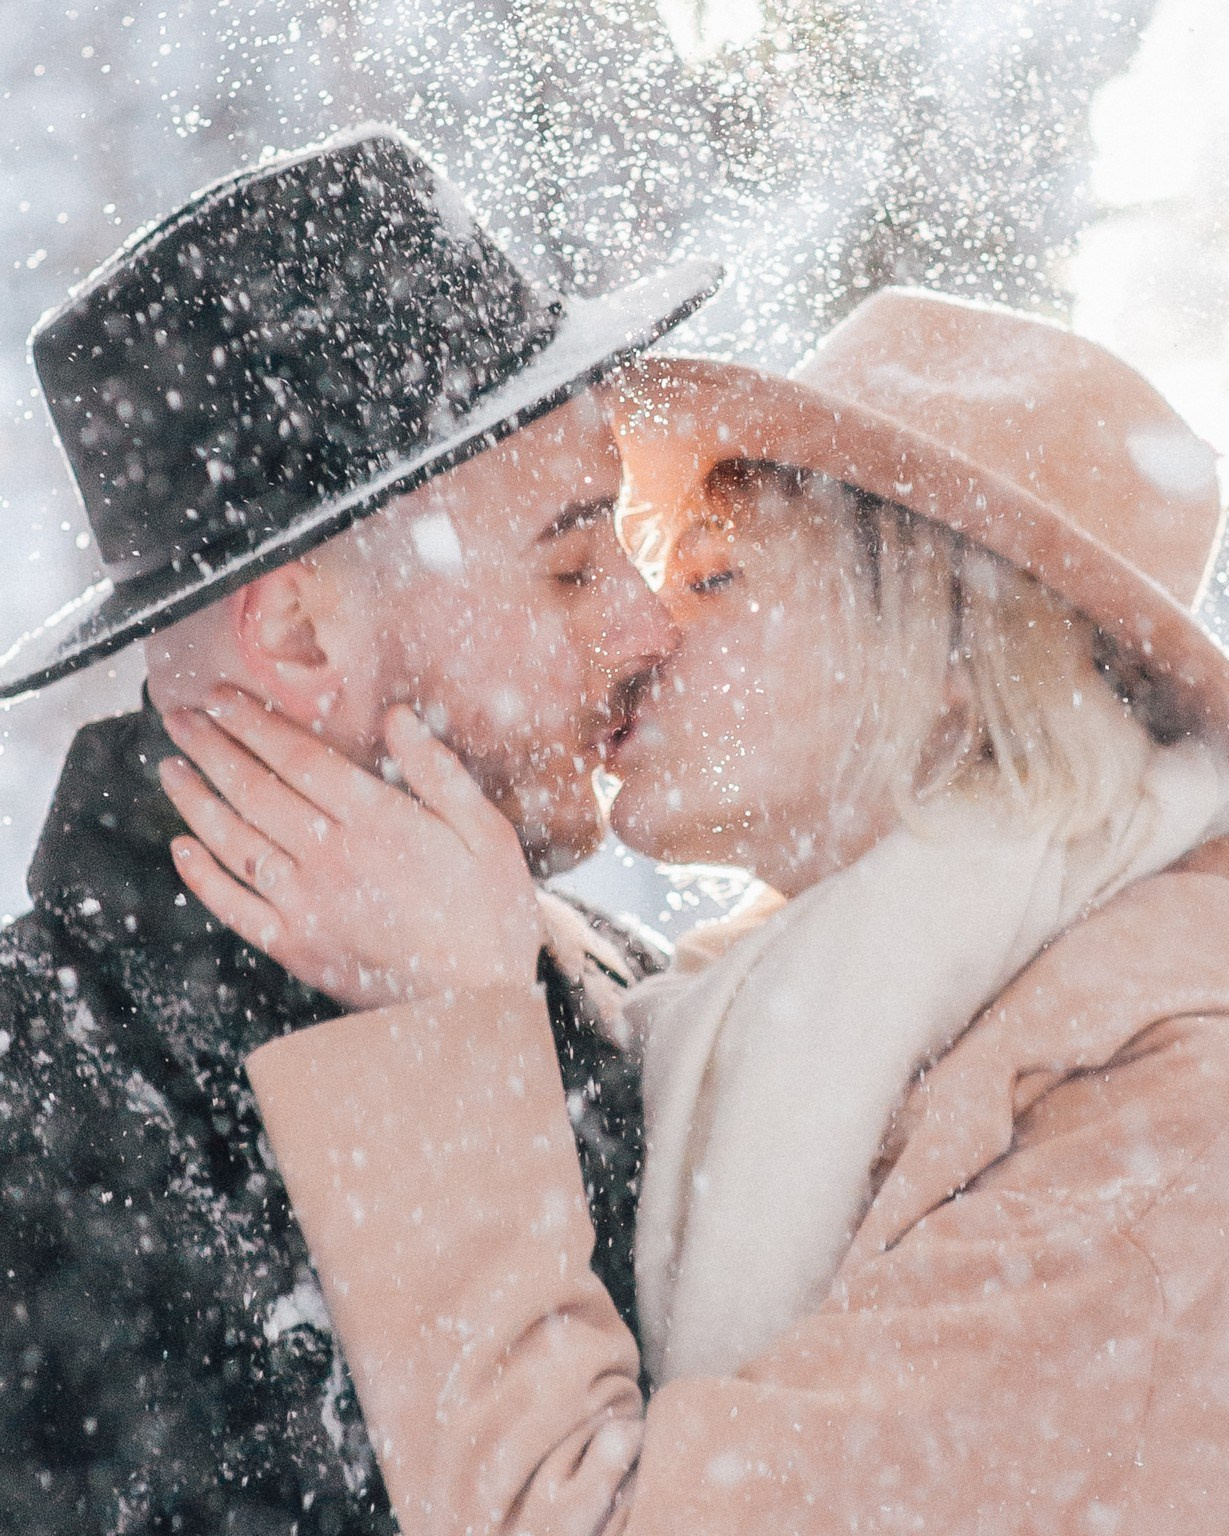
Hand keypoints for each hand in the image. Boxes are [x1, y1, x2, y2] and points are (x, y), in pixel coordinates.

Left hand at [158, 688, 545, 1009]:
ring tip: (170, 768)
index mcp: (378, 821)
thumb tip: (398, 717)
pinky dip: (203, 878)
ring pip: (236, 842)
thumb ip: (438, 772)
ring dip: (196, 802)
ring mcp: (308, 905)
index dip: (253, 723)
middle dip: (212, 749)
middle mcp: (332, 858)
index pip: (298, 758)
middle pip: (256, 790)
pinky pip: (235, 907)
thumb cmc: (490, 914)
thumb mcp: (486, 832)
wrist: (477, 1005)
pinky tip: (182, 849)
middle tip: (180, 718)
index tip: (223, 697)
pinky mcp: (297, 947)